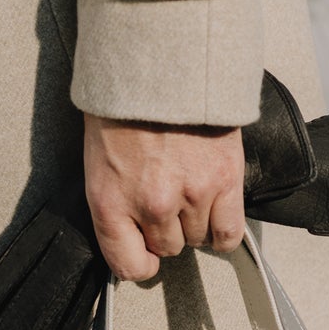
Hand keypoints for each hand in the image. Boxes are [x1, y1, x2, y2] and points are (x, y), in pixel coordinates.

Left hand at [83, 114, 244, 281]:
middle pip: (169, 248)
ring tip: (190, 190)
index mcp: (110, 202)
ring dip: (195, 221)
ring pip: (199, 239)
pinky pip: (229, 232)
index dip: (140, 263)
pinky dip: (224, 232)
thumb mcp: (98, 160)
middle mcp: (151, 206)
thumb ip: (114, 203)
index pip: (128, 266)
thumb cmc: (124, 106)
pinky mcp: (224, 180)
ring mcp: (191, 195)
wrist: (159, 64)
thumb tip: (132, 235)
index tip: (145, 255)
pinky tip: (216, 214)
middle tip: (168, 199)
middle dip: (168, 229)